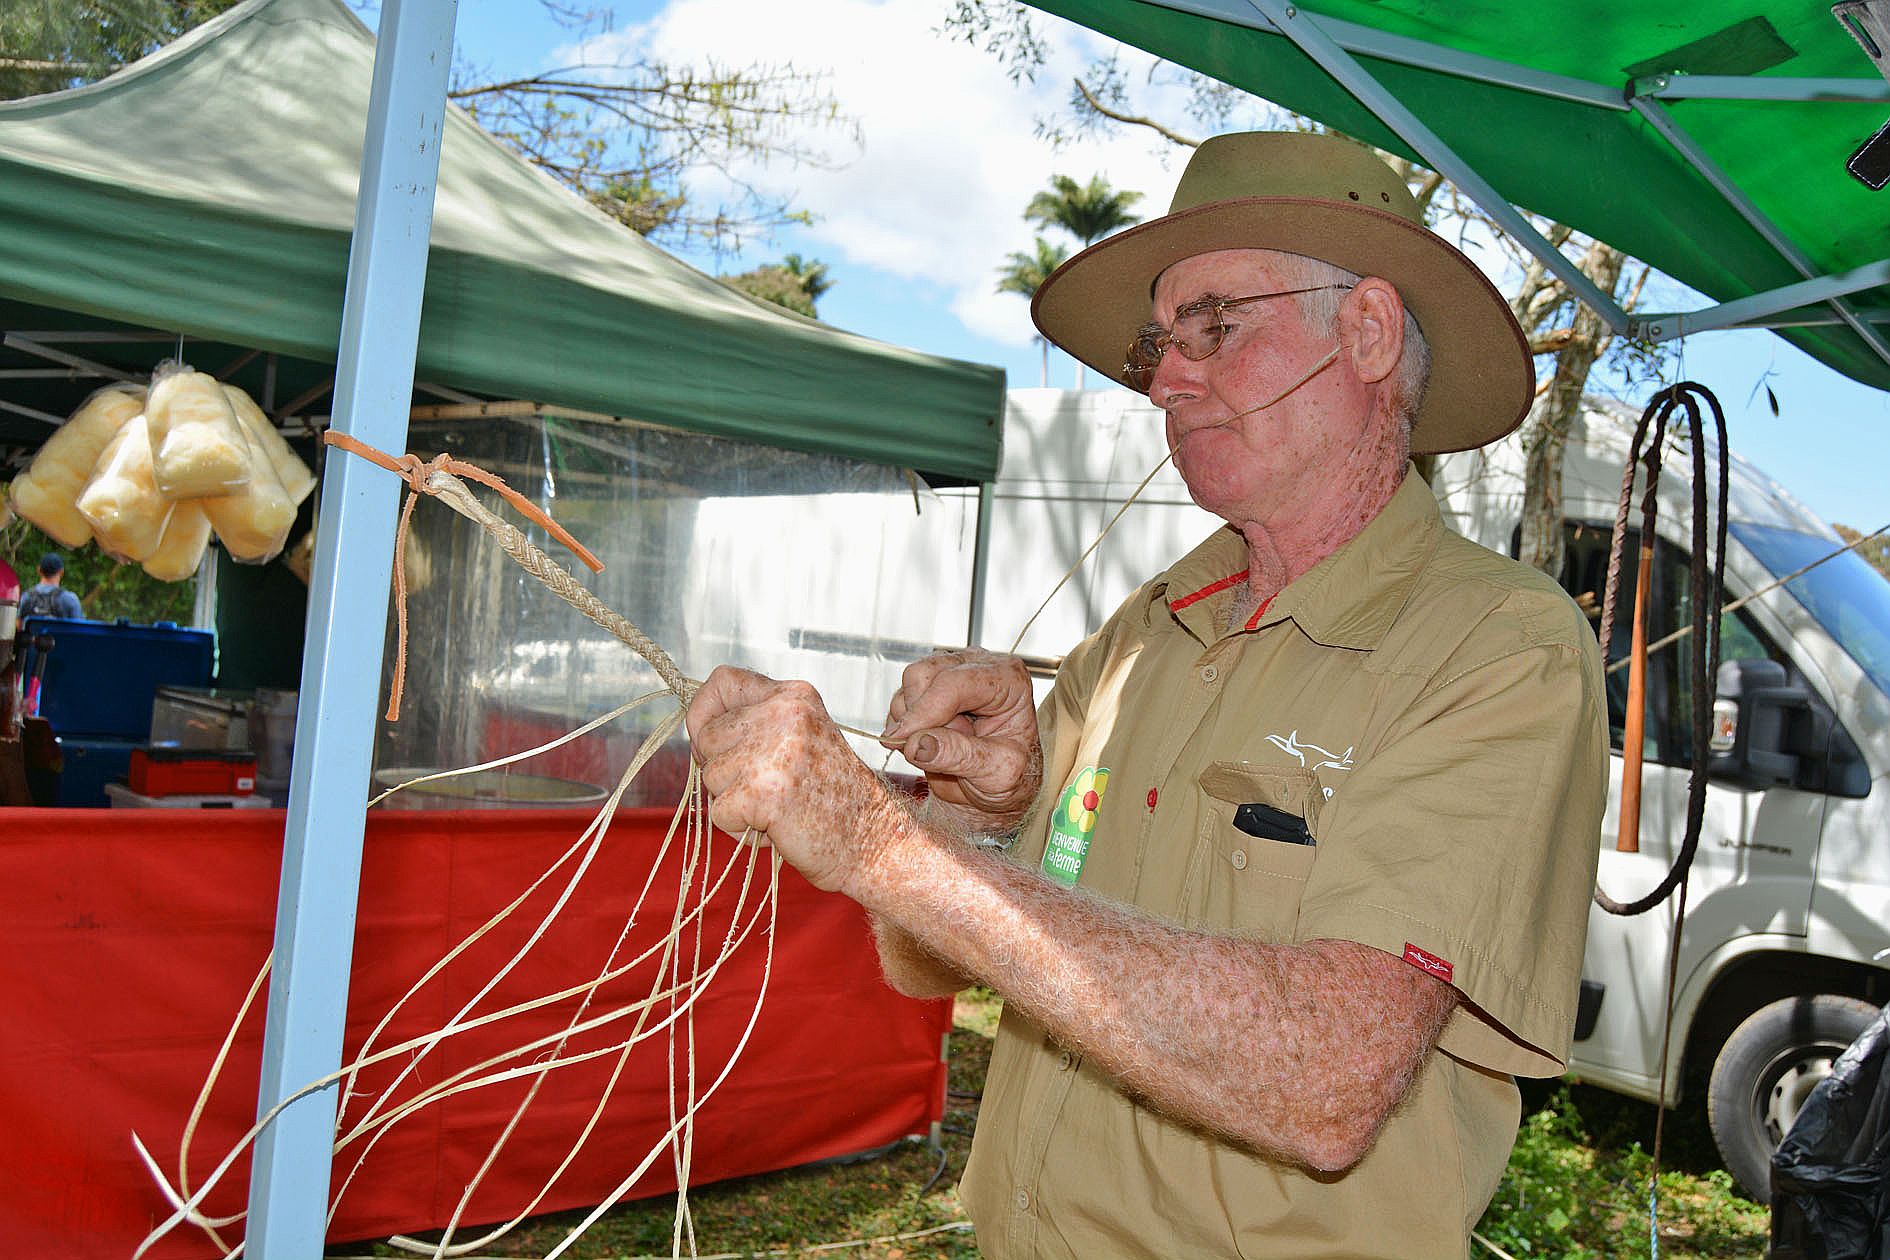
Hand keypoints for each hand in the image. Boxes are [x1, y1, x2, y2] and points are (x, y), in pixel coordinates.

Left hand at [685, 665, 897, 895]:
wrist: (874, 841)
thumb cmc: (833, 797)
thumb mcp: (802, 738)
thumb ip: (759, 722)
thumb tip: (697, 728)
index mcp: (794, 696)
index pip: (723, 680)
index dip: (705, 710)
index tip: (710, 740)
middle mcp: (785, 714)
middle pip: (708, 735)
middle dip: (722, 767)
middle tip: (765, 787)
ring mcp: (774, 751)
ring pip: (710, 775)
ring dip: (733, 801)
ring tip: (776, 808)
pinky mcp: (763, 792)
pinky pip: (718, 813)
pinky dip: (739, 829)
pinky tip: (776, 828)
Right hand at [881, 649, 1039, 830]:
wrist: (995, 786)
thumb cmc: (1009, 776)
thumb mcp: (997, 774)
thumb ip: (960, 756)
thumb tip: (918, 744)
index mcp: (1008, 680)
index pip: (954, 682)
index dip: (925, 711)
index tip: (906, 739)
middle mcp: (978, 668)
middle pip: (923, 674)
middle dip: (920, 717)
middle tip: (941, 750)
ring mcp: (950, 674)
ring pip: (907, 687)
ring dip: (913, 724)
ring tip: (945, 746)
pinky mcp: (927, 689)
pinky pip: (899, 702)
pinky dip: (905, 727)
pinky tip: (931, 742)